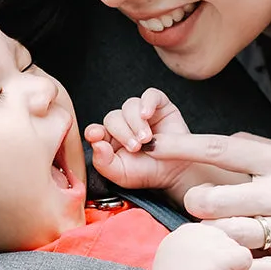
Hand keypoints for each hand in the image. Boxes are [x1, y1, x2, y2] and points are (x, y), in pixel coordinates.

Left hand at [85, 88, 249, 200]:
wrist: (175, 173)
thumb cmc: (147, 173)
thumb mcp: (120, 174)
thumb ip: (103, 162)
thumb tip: (96, 144)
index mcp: (109, 139)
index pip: (96, 130)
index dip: (95, 131)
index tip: (96, 135)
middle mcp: (123, 123)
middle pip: (113, 117)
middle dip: (123, 132)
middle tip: (136, 147)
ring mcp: (140, 113)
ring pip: (130, 106)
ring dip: (136, 122)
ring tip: (147, 139)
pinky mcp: (158, 105)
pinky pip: (150, 95)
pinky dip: (147, 102)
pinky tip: (147, 115)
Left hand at [145, 131, 270, 269]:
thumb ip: (261, 150)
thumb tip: (222, 143)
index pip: (221, 149)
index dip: (181, 147)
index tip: (152, 145)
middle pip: (213, 198)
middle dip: (196, 202)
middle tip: (200, 205)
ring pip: (227, 234)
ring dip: (212, 234)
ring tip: (215, 232)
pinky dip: (235, 266)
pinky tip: (232, 260)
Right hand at [146, 222, 252, 269]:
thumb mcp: (176, 259)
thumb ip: (194, 248)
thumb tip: (217, 247)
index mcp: (184, 231)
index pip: (213, 234)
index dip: (212, 255)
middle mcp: (196, 231)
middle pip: (226, 239)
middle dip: (222, 259)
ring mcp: (209, 243)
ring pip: (236, 248)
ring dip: (230, 266)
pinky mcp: (222, 258)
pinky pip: (246, 257)